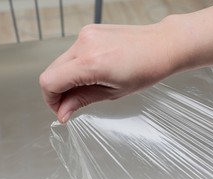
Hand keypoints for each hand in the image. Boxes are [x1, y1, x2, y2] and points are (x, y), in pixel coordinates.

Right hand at [39, 22, 179, 122]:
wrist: (162, 44)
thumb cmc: (145, 69)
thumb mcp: (112, 93)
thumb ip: (81, 101)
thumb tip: (62, 113)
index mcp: (91, 62)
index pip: (49, 82)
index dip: (51, 100)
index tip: (61, 109)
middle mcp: (84, 44)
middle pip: (50, 72)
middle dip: (56, 92)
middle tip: (71, 103)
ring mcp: (84, 35)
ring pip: (58, 63)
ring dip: (64, 79)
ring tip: (85, 87)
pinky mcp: (87, 31)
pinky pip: (70, 54)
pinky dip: (73, 68)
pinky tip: (89, 74)